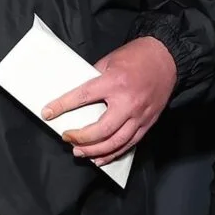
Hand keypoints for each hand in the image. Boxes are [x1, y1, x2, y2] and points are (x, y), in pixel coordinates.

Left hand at [42, 37, 176, 165]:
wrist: (167, 57)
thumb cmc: (137, 56)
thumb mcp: (110, 60)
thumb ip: (94, 77)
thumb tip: (77, 92)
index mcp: (114, 82)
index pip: (83, 97)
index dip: (62, 106)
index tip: (48, 112)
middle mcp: (127, 102)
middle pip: (101, 130)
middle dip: (80, 138)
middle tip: (67, 137)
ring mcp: (139, 115)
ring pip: (115, 142)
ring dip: (95, 151)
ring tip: (79, 152)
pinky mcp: (148, 122)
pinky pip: (130, 144)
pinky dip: (114, 154)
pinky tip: (100, 158)